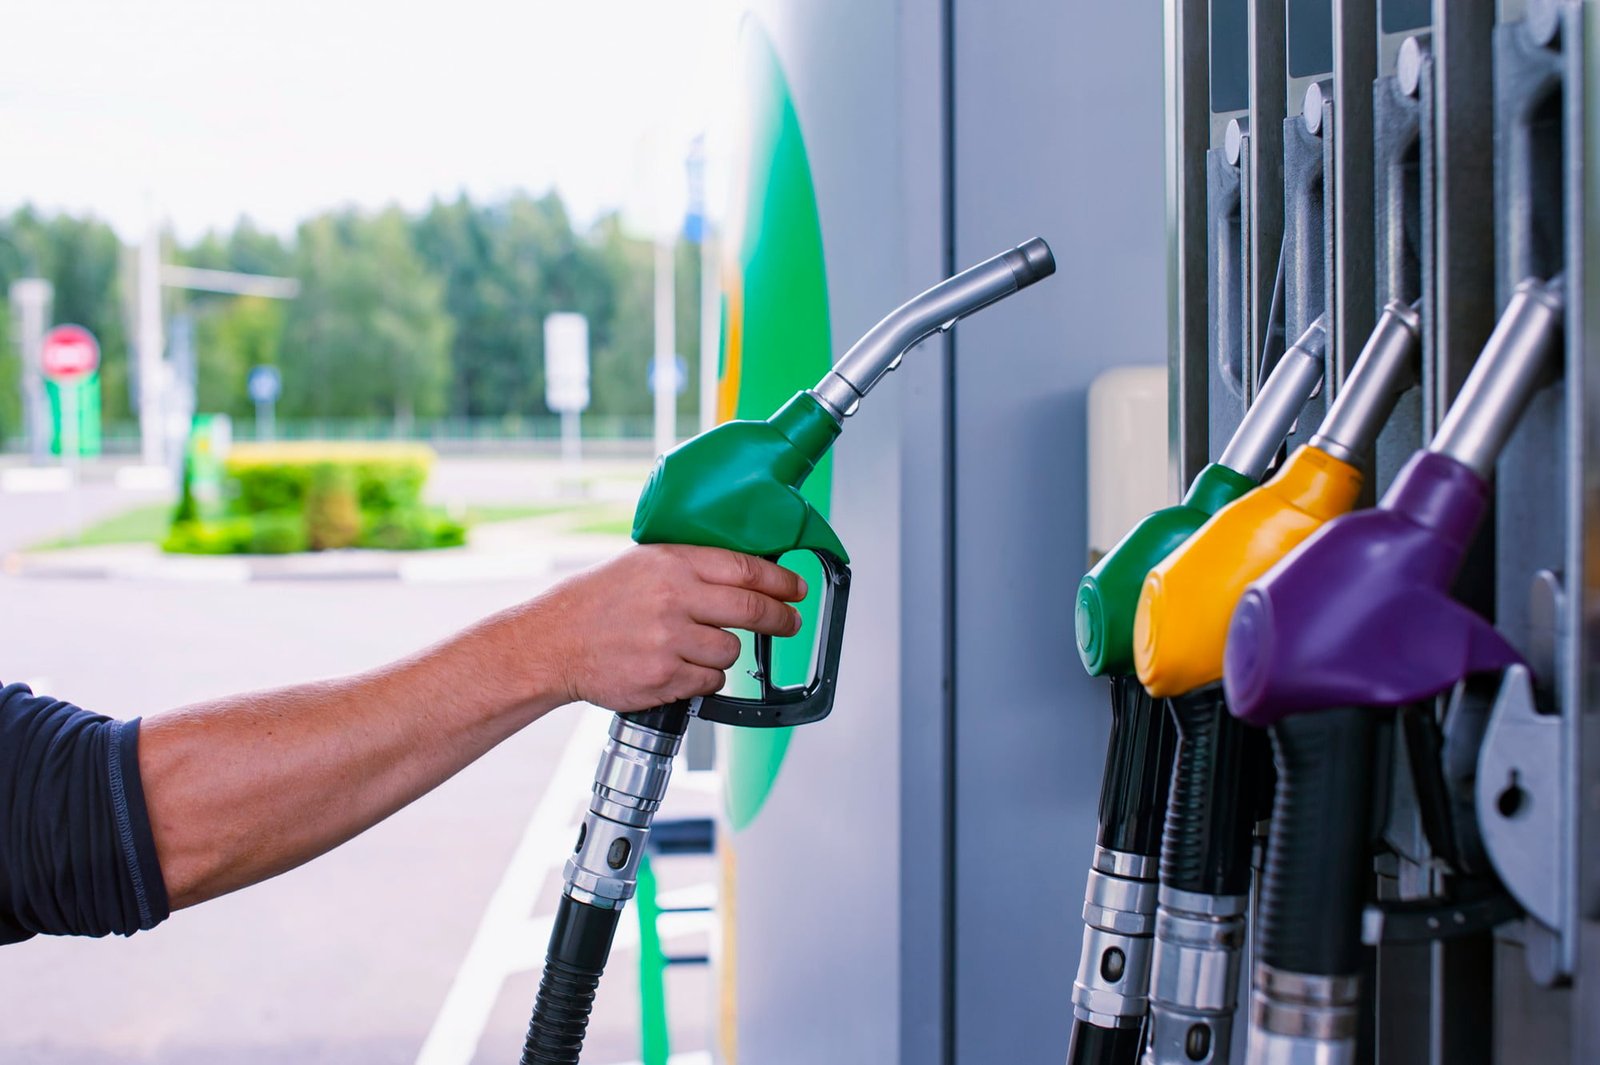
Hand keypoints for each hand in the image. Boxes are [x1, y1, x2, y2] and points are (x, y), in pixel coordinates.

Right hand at [522, 545, 806, 711]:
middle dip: (781, 620)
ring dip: (724, 652)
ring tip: (698, 646)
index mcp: (672, 563)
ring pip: (731, 651)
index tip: (796, 589)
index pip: (746, 569)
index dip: (780, 581)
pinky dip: (704, 678)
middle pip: (752, 611)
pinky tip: (681, 666)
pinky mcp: (664, 678)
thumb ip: (691, 567)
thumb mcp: (643, 563)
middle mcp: (674, 599)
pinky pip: (710, 682)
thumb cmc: (597, 602)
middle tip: (790, 623)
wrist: (554, 642)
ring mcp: (669, 641)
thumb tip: (746, 575)